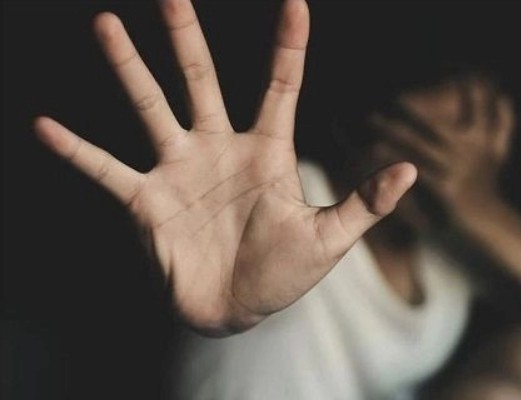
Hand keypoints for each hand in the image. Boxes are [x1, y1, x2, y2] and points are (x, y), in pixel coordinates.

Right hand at [34, 0, 415, 335]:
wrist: (236, 311)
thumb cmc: (284, 274)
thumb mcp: (329, 239)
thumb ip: (364, 204)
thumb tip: (410, 171)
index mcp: (267, 151)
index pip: (281, 87)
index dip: (289, 46)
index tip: (297, 2)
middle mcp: (218, 148)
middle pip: (202, 79)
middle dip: (187, 37)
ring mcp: (179, 170)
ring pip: (150, 107)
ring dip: (128, 69)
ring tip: (106, 25)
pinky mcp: (147, 200)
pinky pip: (106, 169)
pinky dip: (78, 151)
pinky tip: (44, 126)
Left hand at [369, 75, 513, 225]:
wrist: (489, 217)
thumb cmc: (489, 181)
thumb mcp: (500, 152)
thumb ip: (504, 123)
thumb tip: (504, 95)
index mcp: (481, 140)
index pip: (473, 108)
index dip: (459, 91)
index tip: (443, 74)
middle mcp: (467, 151)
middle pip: (434, 126)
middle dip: (413, 110)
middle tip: (394, 97)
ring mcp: (455, 169)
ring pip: (419, 145)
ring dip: (395, 131)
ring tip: (374, 119)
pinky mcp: (444, 187)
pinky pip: (414, 169)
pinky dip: (396, 159)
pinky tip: (378, 149)